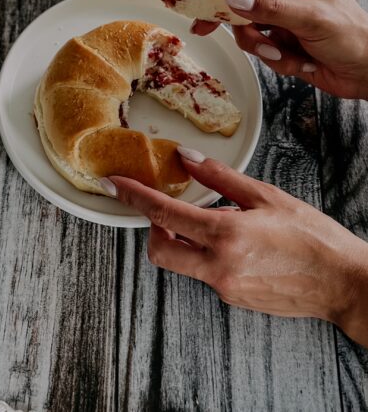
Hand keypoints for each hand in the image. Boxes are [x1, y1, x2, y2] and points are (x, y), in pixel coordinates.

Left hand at [106, 151, 367, 346]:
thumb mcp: (266, 196)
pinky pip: (205, 273)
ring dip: (182, 240)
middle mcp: (218, 268)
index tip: (114, 185)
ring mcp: (224, 288)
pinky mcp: (233, 299)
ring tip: (214, 221)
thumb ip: (220, 178)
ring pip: (181, 263)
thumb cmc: (312, 238)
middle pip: (159, 251)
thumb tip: (187, 158)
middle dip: (152, 229)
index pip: (163, 216)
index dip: (134, 198)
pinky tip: (234, 241)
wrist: (342, 284)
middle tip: (166, 209)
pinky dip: (206, 254)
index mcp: (225, 236)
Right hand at [191, 0, 367, 98]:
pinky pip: (258, 47)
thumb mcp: (312, 18)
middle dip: (231, 18)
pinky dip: (274, 58)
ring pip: (245, 27)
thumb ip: (271, 9)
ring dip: (260, 44)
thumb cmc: (356, 38)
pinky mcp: (279, 39)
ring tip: (282, 52)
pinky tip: (298, 61)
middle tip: (203, 25)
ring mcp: (280, 15)